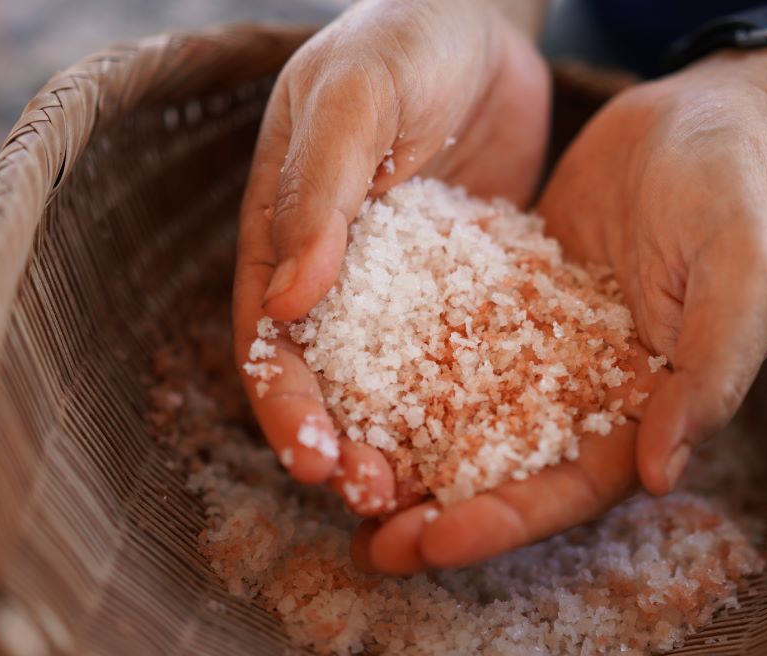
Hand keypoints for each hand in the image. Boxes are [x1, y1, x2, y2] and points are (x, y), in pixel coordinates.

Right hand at [233, 0, 549, 494]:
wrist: (481, 22)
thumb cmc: (402, 41)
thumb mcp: (353, 100)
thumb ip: (317, 192)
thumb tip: (283, 305)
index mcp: (284, 235)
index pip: (268, 336)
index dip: (284, 402)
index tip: (311, 456)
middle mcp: (337, 273)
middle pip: (329, 379)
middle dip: (343, 443)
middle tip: (374, 496)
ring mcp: (402, 287)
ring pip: (393, 381)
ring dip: (403, 440)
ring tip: (428, 494)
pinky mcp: (464, 286)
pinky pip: (461, 351)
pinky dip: (468, 400)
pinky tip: (498, 440)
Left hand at [352, 49, 766, 573]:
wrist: (704, 114)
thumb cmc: (740, 192)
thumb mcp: (744, 275)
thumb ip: (708, 373)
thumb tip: (661, 474)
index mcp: (653, 407)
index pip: (575, 487)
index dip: (509, 520)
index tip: (436, 541)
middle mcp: (591, 391)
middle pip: (510, 469)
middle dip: (442, 511)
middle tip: (370, 542)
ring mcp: (545, 345)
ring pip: (469, 416)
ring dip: (412, 457)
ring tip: (341, 482)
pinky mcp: (510, 298)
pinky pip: (450, 341)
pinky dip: (405, 372)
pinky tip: (348, 388)